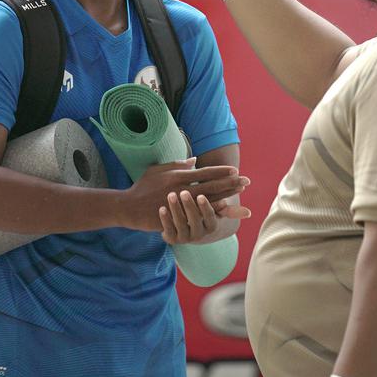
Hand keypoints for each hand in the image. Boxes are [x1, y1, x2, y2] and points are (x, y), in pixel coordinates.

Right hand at [122, 158, 249, 231]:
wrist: (129, 208)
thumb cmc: (143, 187)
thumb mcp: (158, 170)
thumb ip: (177, 164)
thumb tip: (194, 160)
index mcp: (178, 176)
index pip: (204, 172)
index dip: (221, 172)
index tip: (234, 171)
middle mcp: (182, 188)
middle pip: (212, 185)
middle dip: (230, 183)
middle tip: (246, 181)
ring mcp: (181, 203)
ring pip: (209, 199)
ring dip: (227, 195)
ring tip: (240, 192)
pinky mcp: (178, 216)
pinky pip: (199, 213)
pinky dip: (213, 211)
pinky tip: (225, 210)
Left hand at [157, 190, 251, 244]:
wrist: (186, 229)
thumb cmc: (203, 214)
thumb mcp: (215, 212)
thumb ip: (230, 210)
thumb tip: (249, 213)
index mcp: (210, 226)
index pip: (209, 217)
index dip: (205, 208)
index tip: (201, 195)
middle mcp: (198, 235)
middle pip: (194, 220)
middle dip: (189, 206)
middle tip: (184, 192)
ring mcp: (184, 238)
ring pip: (179, 223)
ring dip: (175, 209)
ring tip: (171, 195)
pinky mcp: (171, 239)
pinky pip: (167, 229)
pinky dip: (164, 218)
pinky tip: (162, 207)